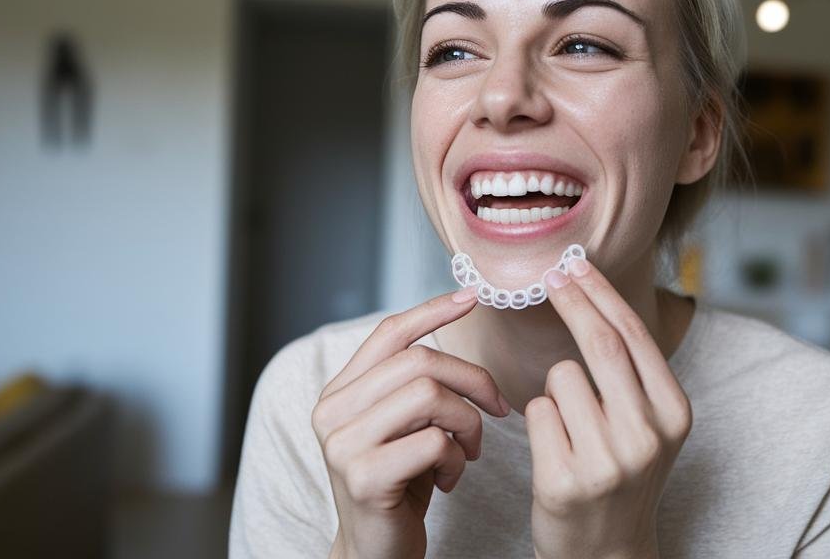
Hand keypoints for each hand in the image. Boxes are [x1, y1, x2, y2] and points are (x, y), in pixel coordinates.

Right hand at [310, 287, 509, 558]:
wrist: (376, 553)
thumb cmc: (400, 485)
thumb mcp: (403, 424)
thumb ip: (411, 383)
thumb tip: (458, 317)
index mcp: (340, 392)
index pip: (388, 333)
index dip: (432, 311)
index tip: (472, 297)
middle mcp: (332, 412)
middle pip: (420, 361)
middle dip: (473, 380)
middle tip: (497, 409)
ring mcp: (343, 444)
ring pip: (429, 396)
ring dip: (467, 423)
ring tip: (467, 451)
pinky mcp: (364, 476)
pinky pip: (433, 442)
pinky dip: (456, 459)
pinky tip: (450, 480)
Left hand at [526, 257, 692, 558]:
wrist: (607, 551)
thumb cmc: (622, 473)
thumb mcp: (650, 424)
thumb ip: (634, 371)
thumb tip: (593, 293)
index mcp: (674, 415)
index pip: (635, 336)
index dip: (601, 294)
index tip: (575, 264)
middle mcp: (647, 437)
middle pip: (601, 344)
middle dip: (572, 300)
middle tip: (550, 275)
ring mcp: (606, 461)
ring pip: (561, 377)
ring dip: (556, 388)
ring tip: (571, 426)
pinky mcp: (564, 480)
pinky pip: (537, 412)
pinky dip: (539, 420)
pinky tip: (555, 449)